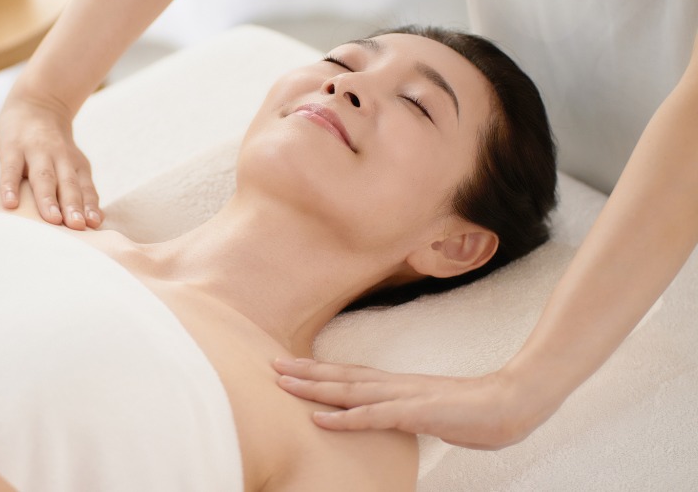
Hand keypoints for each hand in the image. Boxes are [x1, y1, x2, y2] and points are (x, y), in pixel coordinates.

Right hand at [0, 94, 102, 229]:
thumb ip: (83, 190)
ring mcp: (35, 151)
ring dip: (49, 198)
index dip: (90, 206)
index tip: (94, 224)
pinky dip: (10, 187)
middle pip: (68, 184)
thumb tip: (97, 221)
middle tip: (78, 226)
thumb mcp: (72, 164)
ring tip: (53, 220)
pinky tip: (10, 204)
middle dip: (73, 205)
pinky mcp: (11, 148)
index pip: (85, 188)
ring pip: (43, 177)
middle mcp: (59, 158)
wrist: (35, 103)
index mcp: (76, 164)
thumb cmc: (54, 147)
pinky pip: (11, 170)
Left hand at [273, 358, 549, 449]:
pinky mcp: (415, 413)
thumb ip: (413, 413)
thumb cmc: (478, 413)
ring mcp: (404, 397)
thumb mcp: (435, 413)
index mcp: (400, 385)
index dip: (321, 371)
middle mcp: (395, 385)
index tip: (293, 367)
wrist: (512, 404)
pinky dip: (344, 418)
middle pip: (342, 376)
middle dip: (305, 372)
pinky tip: (319, 419)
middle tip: (272, 365)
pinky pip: (372, 416)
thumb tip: (402, 418)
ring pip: (349, 390)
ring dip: (313, 387)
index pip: (352, 375)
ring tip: (283, 383)